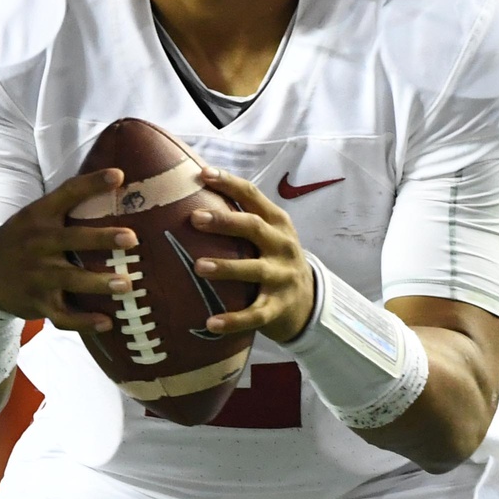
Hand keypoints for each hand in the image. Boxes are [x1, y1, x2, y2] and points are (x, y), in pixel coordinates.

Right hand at [0, 170, 138, 332]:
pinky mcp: (38, 302)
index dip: (92, 183)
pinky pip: (63, 316)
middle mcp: (38, 243)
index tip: (119, 175)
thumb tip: (114, 186)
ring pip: (70, 280)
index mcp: (40, 216)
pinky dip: (84, 322)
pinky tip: (107, 322)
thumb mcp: (35, 215)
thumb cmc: (22, 238)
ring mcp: (38, 275)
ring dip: (99, 283)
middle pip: (72, 239)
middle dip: (101, 239)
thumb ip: (66, 206)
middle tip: (131, 239)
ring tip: (127, 285)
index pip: (67, 193)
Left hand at [188, 168, 315, 342]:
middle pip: (253, 227)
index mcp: (276, 222)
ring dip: (226, 268)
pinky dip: (233, 320)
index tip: (203, 174)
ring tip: (198, 266)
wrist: (308, 301)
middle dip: (224, 221)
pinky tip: (211, 324)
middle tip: (194, 218)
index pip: (252, 195)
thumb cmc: (273, 258)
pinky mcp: (278, 307)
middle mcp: (282, 245)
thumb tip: (191, 190)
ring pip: (254, 270)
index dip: (229, 183)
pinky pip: (255, 314)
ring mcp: (282, 277)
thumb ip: (240, 214)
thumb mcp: (267, 233)